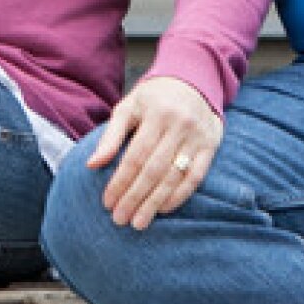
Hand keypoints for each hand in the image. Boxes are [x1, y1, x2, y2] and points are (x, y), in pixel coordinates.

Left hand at [86, 76, 222, 229]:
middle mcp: (180, 125)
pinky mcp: (211, 145)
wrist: (193, 81)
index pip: (135, 155)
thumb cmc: (153, 98)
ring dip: (155, 203)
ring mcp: (198, 136)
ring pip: (174, 176)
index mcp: (156, 114)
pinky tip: (164, 208)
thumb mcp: (128, 108)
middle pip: (154, 169)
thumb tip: (92, 165)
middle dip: (135, 197)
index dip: (120, 181)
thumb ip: (110, 136)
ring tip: (139, 222)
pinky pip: (196, 176)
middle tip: (120, 219)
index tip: (108, 202)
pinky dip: (180, 195)